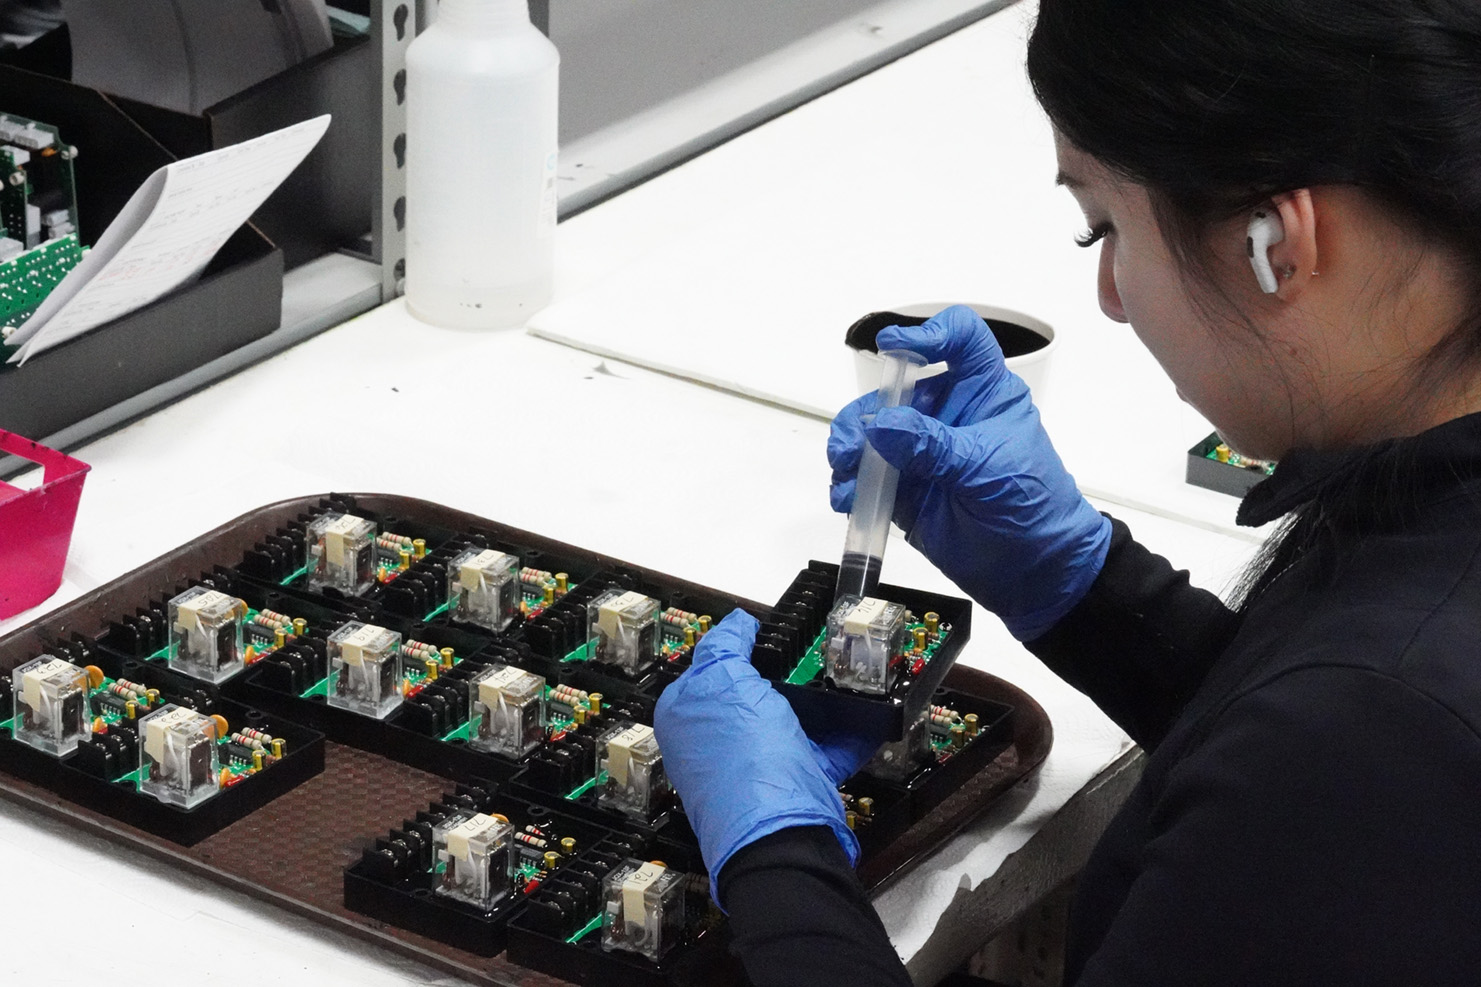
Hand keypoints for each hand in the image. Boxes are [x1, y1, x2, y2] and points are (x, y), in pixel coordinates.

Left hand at [654, 609, 877, 903]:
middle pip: (753, 692)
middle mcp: (716, 740)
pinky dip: (847, 734)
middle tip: (811, 651)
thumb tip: (735, 623)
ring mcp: (755, 764)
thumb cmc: (742, 763)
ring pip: (792, 720)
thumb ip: (725, 647)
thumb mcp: (726, 683)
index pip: (709, 665)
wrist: (782, 836)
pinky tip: (868, 717)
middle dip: (783, 674)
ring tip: (844, 677)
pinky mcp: (793, 783)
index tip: (772, 633)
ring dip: (819, 702)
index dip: (740, 646)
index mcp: (686, 713)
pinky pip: (823, 749)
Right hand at [827, 304, 1110, 640]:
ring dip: (851, 450)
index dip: (928, 334)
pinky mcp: (908, 489)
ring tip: (846, 478)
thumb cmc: (1035, 509)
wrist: (1038, 573)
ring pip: (874, 433)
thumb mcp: (986, 469)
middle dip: (866, 413)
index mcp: (984, 393)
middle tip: (851, 446)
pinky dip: (851, 485)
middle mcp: (950, 415)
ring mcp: (925, 452)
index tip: (893, 348)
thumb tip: (881, 425)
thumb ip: (933, 446)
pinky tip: (848, 499)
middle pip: (896, 390)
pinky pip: (869, 476)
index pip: (960, 341)